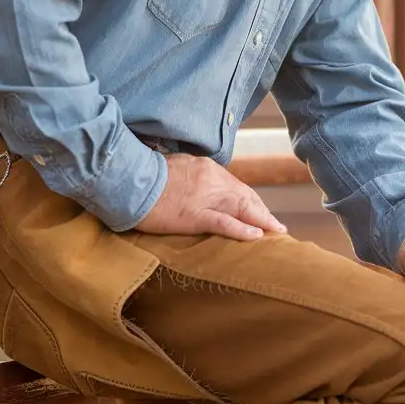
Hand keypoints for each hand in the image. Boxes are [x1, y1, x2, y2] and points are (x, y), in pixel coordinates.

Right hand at [134, 153, 287, 241]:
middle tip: (276, 225)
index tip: (260, 210)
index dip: (251, 200)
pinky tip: (257, 236)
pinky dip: (243, 230)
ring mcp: (204, 198)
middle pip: (245, 197)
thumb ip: (192, 175)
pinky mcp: (194, 215)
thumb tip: (199, 184)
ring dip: (262, 221)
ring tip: (276, 232)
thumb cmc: (146, 174)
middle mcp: (211, 180)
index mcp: (206, 168)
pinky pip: (225, 223)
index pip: (236, 185)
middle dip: (262, 211)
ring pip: (241, 209)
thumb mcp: (175, 167)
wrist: (128, 179)